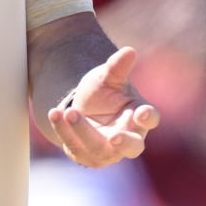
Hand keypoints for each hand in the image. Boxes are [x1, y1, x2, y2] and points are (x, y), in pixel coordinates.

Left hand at [47, 46, 159, 167]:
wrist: (84, 109)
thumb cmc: (105, 93)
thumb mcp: (108, 77)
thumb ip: (118, 66)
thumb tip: (129, 50)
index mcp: (139, 117)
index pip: (150, 119)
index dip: (148, 117)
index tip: (142, 113)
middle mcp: (129, 137)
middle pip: (134, 147)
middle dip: (125, 143)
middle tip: (115, 138)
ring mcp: (108, 151)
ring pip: (98, 147)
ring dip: (83, 130)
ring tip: (70, 112)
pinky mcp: (86, 156)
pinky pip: (75, 146)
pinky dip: (64, 130)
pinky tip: (55, 113)